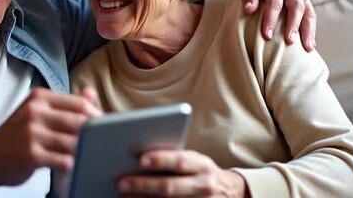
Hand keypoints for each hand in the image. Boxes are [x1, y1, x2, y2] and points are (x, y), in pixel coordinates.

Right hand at [0, 87, 101, 193]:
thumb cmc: (15, 135)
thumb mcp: (36, 112)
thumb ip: (65, 104)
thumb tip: (91, 93)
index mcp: (40, 98)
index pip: (79, 103)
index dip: (96, 116)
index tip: (103, 126)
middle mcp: (36, 112)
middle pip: (79, 122)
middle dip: (94, 134)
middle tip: (99, 142)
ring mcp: (33, 133)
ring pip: (73, 142)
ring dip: (84, 150)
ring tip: (88, 154)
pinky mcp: (31, 155)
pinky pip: (63, 160)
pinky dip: (72, 164)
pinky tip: (72, 165)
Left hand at [117, 149, 248, 196]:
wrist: (231, 192)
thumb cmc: (201, 173)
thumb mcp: (195, 162)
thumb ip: (174, 159)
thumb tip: (138, 158)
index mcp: (202, 165)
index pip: (180, 161)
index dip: (161, 160)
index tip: (140, 159)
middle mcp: (204, 185)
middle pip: (171, 187)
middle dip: (144, 185)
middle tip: (121, 183)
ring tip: (123, 196)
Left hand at [238, 0, 316, 51]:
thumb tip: (248, 10)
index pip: (275, 1)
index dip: (271, 19)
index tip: (266, 35)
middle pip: (296, 6)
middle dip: (293, 25)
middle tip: (289, 42)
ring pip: (308, 11)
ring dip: (308, 30)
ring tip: (307, 48)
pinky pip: (311, 14)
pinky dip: (311, 29)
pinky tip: (310, 45)